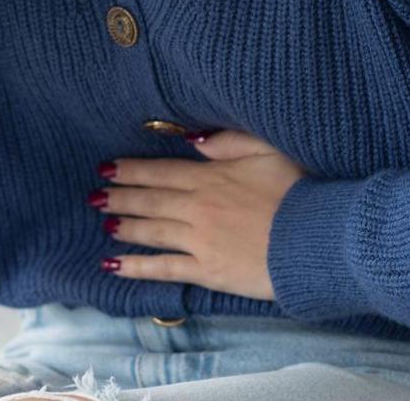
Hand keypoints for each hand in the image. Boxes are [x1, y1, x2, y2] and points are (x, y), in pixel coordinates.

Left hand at [93, 128, 307, 301]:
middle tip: (94, 197)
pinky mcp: (207, 270)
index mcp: (210, 177)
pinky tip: (114, 265)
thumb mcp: (267, 149)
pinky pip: (164, 268)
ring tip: (104, 223)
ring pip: (151, 231)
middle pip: (149, 200)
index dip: (131, 170)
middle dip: (120, 197)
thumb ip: (228, 141)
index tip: (107, 168)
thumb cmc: (298, 190)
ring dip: (124, 227)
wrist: (314, 236)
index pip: (160, 171)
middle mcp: (197, 207)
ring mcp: (199, 240)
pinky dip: (136, 266)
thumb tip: (193, 139)